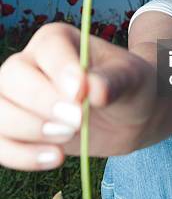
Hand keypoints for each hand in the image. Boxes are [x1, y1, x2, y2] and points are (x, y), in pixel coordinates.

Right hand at [0, 22, 155, 170]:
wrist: (127, 116)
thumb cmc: (129, 86)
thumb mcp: (132, 78)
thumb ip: (114, 81)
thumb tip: (93, 90)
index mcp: (57, 39)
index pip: (48, 49)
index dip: (61, 71)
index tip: (81, 94)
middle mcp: (29, 62)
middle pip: (11, 77)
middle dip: (42, 104)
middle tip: (78, 121)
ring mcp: (16, 95)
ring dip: (29, 130)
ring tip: (67, 139)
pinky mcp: (14, 127)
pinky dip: (20, 155)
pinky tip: (55, 159)